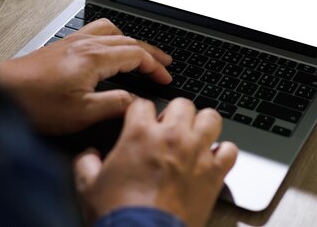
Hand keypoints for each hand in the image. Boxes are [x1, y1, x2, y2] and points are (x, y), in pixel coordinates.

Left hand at [0, 18, 172, 134]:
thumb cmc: (34, 103)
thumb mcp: (81, 112)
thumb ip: (114, 104)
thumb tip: (136, 102)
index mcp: (94, 57)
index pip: (136, 54)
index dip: (155, 66)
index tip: (165, 78)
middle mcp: (84, 44)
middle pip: (128, 40)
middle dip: (150, 52)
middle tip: (164, 62)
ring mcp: (71, 42)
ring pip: (111, 31)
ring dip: (131, 41)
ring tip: (140, 52)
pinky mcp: (61, 47)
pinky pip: (95, 33)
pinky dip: (112, 39)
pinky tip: (107, 50)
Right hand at [74, 98, 237, 226]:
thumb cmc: (119, 213)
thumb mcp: (88, 186)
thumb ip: (86, 163)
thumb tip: (88, 155)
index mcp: (140, 134)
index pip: (144, 103)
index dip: (141, 111)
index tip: (142, 120)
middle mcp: (172, 137)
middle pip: (183, 103)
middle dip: (175, 113)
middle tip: (170, 128)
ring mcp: (197, 153)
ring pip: (211, 118)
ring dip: (203, 125)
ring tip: (195, 136)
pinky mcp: (214, 173)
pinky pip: (230, 150)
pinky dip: (223, 152)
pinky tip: (213, 159)